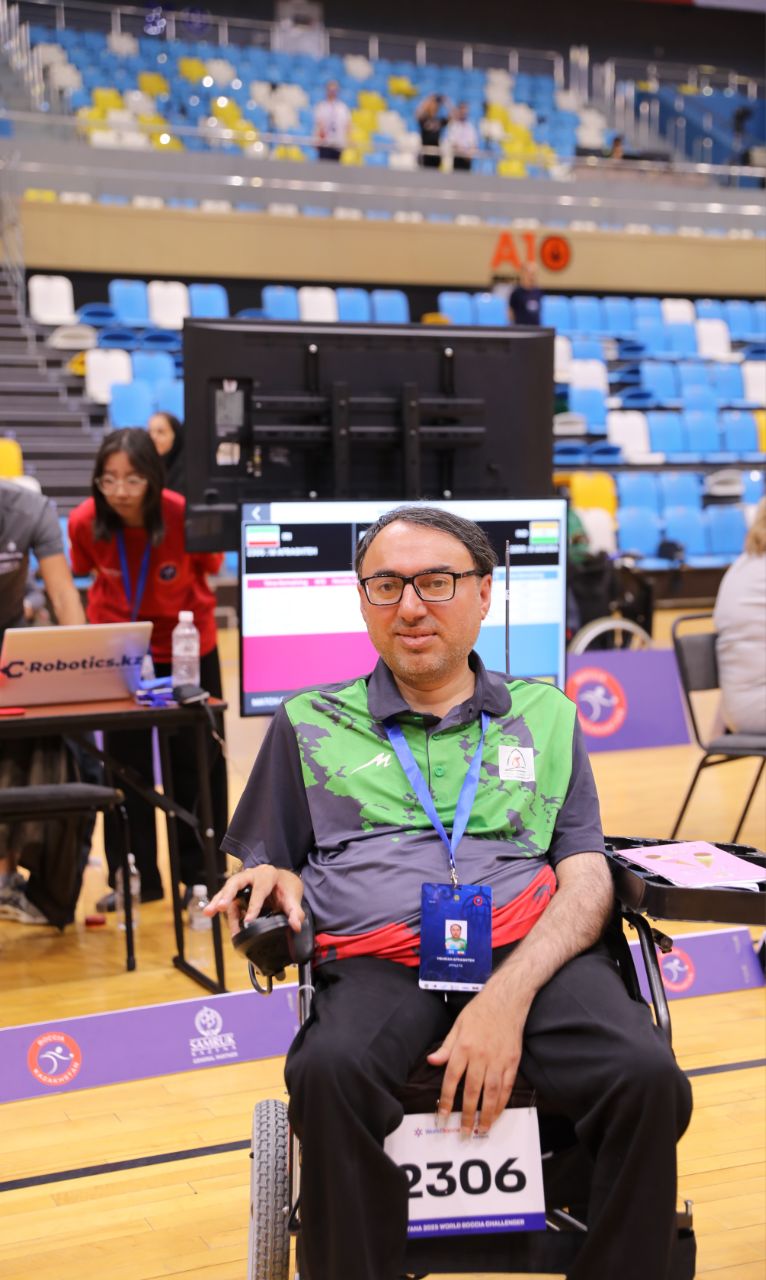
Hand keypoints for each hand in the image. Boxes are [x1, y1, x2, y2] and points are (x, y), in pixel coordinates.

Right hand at [205, 866, 303, 937]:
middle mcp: (252, 874)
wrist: (283, 880)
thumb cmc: (286, 887)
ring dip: (218, 900)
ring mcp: (243, 880)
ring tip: (209, 911)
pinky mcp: (237, 888)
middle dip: (228, 894)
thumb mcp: (293, 898)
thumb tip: (296, 926)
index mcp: (268, 875)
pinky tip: (211, 912)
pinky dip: (218, 903)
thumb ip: (295, 911)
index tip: (249, 921)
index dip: (254, 906)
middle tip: (221, 907)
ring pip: (228, 888)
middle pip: (237, 882)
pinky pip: (227, 895)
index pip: (260, 890)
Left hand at [427, 986, 523, 1136]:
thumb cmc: (480, 1011)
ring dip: (487, 1114)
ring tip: (482, 1130)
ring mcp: (499, 1060)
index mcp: (464, 1047)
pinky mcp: (513, 1062)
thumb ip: (446, 1047)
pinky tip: (498, 1113)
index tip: (442, 1116)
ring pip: (492, 1093)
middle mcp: (481, 1056)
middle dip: (467, 1114)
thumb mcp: (458, 1024)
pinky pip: (507, 1086)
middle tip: (463, 1132)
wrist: (507, 1000)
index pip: (452, 1078)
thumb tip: (431, 1061)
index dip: (446, 1099)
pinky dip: (503, 1102)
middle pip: (472, 1091)